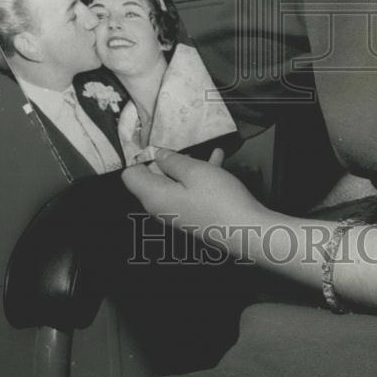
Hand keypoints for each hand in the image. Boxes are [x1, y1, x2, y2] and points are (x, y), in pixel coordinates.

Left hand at [122, 148, 272, 256]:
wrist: (246, 231)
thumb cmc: (218, 200)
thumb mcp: (195, 171)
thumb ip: (172, 161)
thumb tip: (158, 155)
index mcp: (154, 196)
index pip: (130, 175)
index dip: (141, 157)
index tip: (157, 145)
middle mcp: (161, 207)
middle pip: (152, 178)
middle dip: (165, 160)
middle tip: (182, 145)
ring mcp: (177, 212)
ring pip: (174, 182)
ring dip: (187, 165)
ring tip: (203, 151)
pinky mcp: (193, 214)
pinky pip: (189, 190)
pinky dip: (199, 176)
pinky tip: (217, 160)